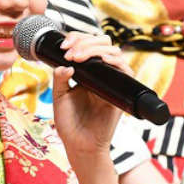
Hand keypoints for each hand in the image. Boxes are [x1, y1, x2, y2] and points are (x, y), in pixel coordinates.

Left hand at [50, 31, 129, 162]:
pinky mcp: (121, 92)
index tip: (64, 46)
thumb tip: (67, 64)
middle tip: (70, 52)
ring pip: (114, 52)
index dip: (77, 39)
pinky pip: (125, 70)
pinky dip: (114, 61)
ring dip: (95, 48)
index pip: (88, 45)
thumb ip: (60, 79)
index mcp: (86, 72)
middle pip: (103, 44)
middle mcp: (101, 73)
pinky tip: (102, 59)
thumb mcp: (59, 97)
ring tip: (78, 56)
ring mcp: (112, 81)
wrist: (80, 145)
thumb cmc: (69, 123)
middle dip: (85, 41)